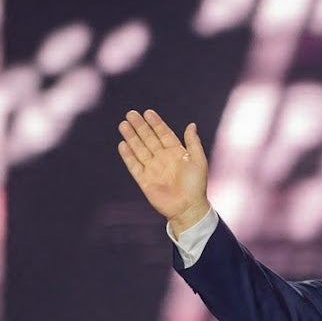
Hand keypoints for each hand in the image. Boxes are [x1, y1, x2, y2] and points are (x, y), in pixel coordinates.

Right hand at [117, 109, 210, 235]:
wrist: (188, 208)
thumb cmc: (196, 185)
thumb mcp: (198, 161)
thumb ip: (193, 143)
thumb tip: (191, 124)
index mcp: (176, 153)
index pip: (163, 134)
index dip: (156, 123)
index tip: (147, 112)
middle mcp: (163, 159)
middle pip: (148, 139)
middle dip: (140, 126)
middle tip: (131, 114)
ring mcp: (153, 169)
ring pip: (139, 149)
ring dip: (131, 137)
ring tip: (123, 124)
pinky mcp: (145, 180)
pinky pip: (134, 166)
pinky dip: (128, 156)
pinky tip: (122, 144)